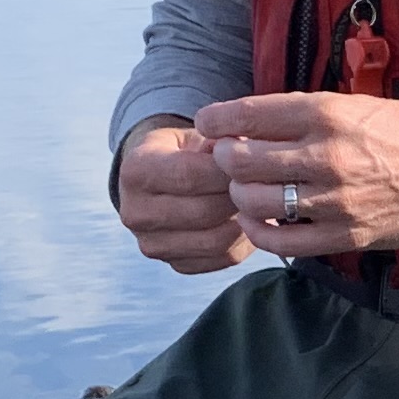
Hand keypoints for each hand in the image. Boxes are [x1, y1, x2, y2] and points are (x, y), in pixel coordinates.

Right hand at [117, 122, 253, 275]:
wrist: (159, 182)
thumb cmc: (183, 151)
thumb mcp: (193, 134)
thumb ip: (217, 141)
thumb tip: (245, 151)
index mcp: (135, 171)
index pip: (189, 174)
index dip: (227, 170)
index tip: (250, 163)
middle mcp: (136, 213)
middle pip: (204, 211)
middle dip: (240, 197)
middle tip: (262, 185)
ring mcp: (152, 244)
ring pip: (215, 240)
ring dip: (246, 222)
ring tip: (258, 203)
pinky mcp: (175, 264)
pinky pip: (221, 259)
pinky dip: (244, 241)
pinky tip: (251, 222)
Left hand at [195, 92, 398, 257]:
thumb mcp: (356, 104)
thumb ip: (303, 114)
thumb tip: (248, 123)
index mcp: (327, 114)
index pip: (248, 115)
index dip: (216, 120)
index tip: (208, 125)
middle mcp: (327, 155)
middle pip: (241, 160)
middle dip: (224, 159)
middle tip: (228, 159)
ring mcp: (334, 200)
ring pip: (254, 200)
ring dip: (239, 194)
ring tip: (245, 189)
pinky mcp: (344, 235)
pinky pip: (280, 240)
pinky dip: (259, 230)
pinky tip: (260, 220)